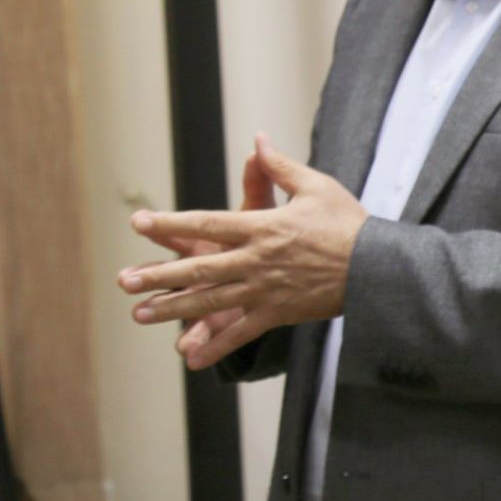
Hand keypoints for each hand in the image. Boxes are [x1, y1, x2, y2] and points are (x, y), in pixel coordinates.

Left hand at [119, 133, 367, 368]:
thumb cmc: (348, 223)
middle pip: (198, 268)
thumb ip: (280, 167)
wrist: (376, 267)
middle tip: (123, 281)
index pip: (206, 223)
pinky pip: (241, 333)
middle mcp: (256, 259)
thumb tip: (257, 142)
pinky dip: (216, 346)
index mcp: (262, 227)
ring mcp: (265, 289)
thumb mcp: (316, 186)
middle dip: (158, 275)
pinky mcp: (278, 313)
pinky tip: (190, 359)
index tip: (139, 222)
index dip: (170, 223)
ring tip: (140, 314)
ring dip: (173, 308)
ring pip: (210, 300)